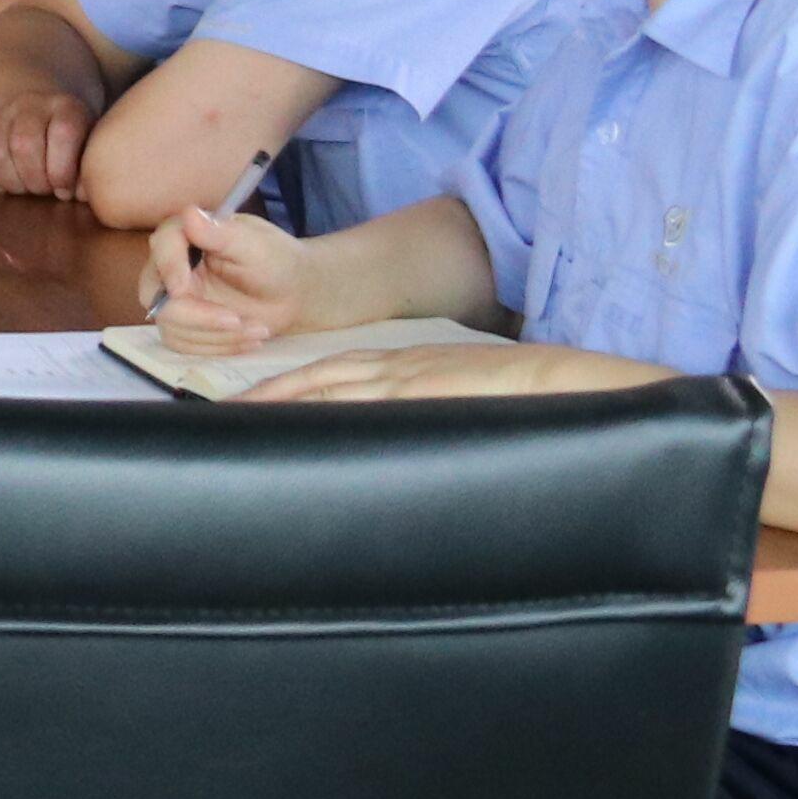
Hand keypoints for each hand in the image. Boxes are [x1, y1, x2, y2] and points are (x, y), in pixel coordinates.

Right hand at [0, 75, 99, 198]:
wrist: (36, 111)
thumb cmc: (70, 141)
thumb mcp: (88, 146)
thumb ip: (88, 169)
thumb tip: (82, 194)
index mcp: (65, 106)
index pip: (62, 133)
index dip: (63, 170)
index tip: (65, 191)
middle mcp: (29, 105)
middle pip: (24, 144)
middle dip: (36, 180)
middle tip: (45, 191)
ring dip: (12, 183)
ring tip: (26, 189)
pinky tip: (8, 183)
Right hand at [136, 204, 310, 345]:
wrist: (293, 294)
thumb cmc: (276, 261)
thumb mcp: (255, 246)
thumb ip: (221, 233)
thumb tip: (189, 214)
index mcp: (186, 236)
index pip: (162, 246)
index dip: (169, 268)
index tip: (183, 290)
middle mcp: (172, 267)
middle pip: (155, 294)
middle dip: (196, 315)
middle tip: (236, 321)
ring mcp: (174, 299)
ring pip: (171, 326)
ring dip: (217, 335)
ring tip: (258, 330)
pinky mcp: (184, 326)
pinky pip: (183, 345)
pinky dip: (218, 347)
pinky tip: (249, 340)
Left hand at [251, 339, 641, 405]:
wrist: (571, 377)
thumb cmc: (521, 394)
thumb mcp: (459, 390)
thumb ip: (423, 406)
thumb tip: (394, 434)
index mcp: (407, 364)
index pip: (334, 371)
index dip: (291, 384)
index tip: (252, 400)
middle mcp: (402, 368)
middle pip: (322, 377)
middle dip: (273, 394)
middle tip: (226, 413)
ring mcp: (416, 381)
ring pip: (338, 388)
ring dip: (291, 401)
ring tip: (247, 418)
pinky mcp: (434, 396)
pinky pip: (376, 404)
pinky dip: (339, 411)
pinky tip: (311, 426)